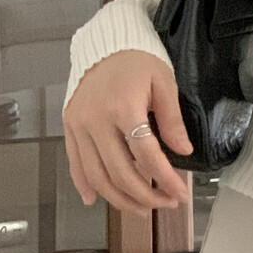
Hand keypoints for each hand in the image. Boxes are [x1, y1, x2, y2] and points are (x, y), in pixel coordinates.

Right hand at [62, 50, 192, 217]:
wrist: (106, 44)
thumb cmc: (137, 61)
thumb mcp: (164, 83)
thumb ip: (172, 120)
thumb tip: (183, 151)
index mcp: (124, 108)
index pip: (148, 156)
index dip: (166, 180)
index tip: (180, 193)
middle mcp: (97, 120)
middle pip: (121, 172)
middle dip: (146, 195)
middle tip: (165, 204)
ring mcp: (79, 125)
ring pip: (97, 175)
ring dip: (119, 198)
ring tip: (141, 208)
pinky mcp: (69, 126)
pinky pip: (75, 163)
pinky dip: (84, 184)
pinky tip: (94, 199)